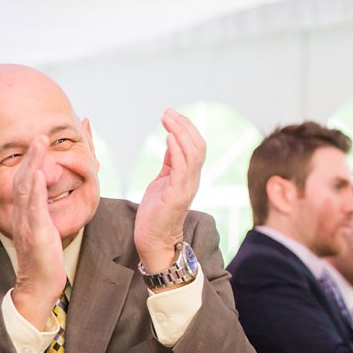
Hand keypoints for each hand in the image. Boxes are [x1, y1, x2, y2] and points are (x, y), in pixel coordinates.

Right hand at [11, 137, 67, 327]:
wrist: (41, 284)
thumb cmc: (47, 256)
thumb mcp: (49, 227)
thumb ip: (49, 209)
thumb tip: (54, 194)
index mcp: (28, 211)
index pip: (28, 179)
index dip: (34, 159)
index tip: (41, 139)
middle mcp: (23, 213)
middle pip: (23, 177)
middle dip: (32, 154)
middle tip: (40, 133)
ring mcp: (27, 222)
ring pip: (26, 188)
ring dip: (32, 163)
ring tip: (39, 143)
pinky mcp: (35, 233)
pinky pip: (33, 208)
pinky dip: (35, 190)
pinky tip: (38, 175)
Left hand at [135, 109, 205, 271]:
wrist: (154, 241)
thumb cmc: (156, 214)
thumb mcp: (163, 181)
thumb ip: (170, 164)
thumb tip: (171, 142)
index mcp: (190, 176)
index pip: (196, 146)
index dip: (186, 128)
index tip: (171, 114)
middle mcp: (193, 180)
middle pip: (198, 146)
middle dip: (184, 125)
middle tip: (168, 112)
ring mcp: (187, 187)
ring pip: (193, 153)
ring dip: (180, 132)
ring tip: (167, 118)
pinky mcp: (176, 195)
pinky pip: (181, 167)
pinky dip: (176, 149)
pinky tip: (168, 137)